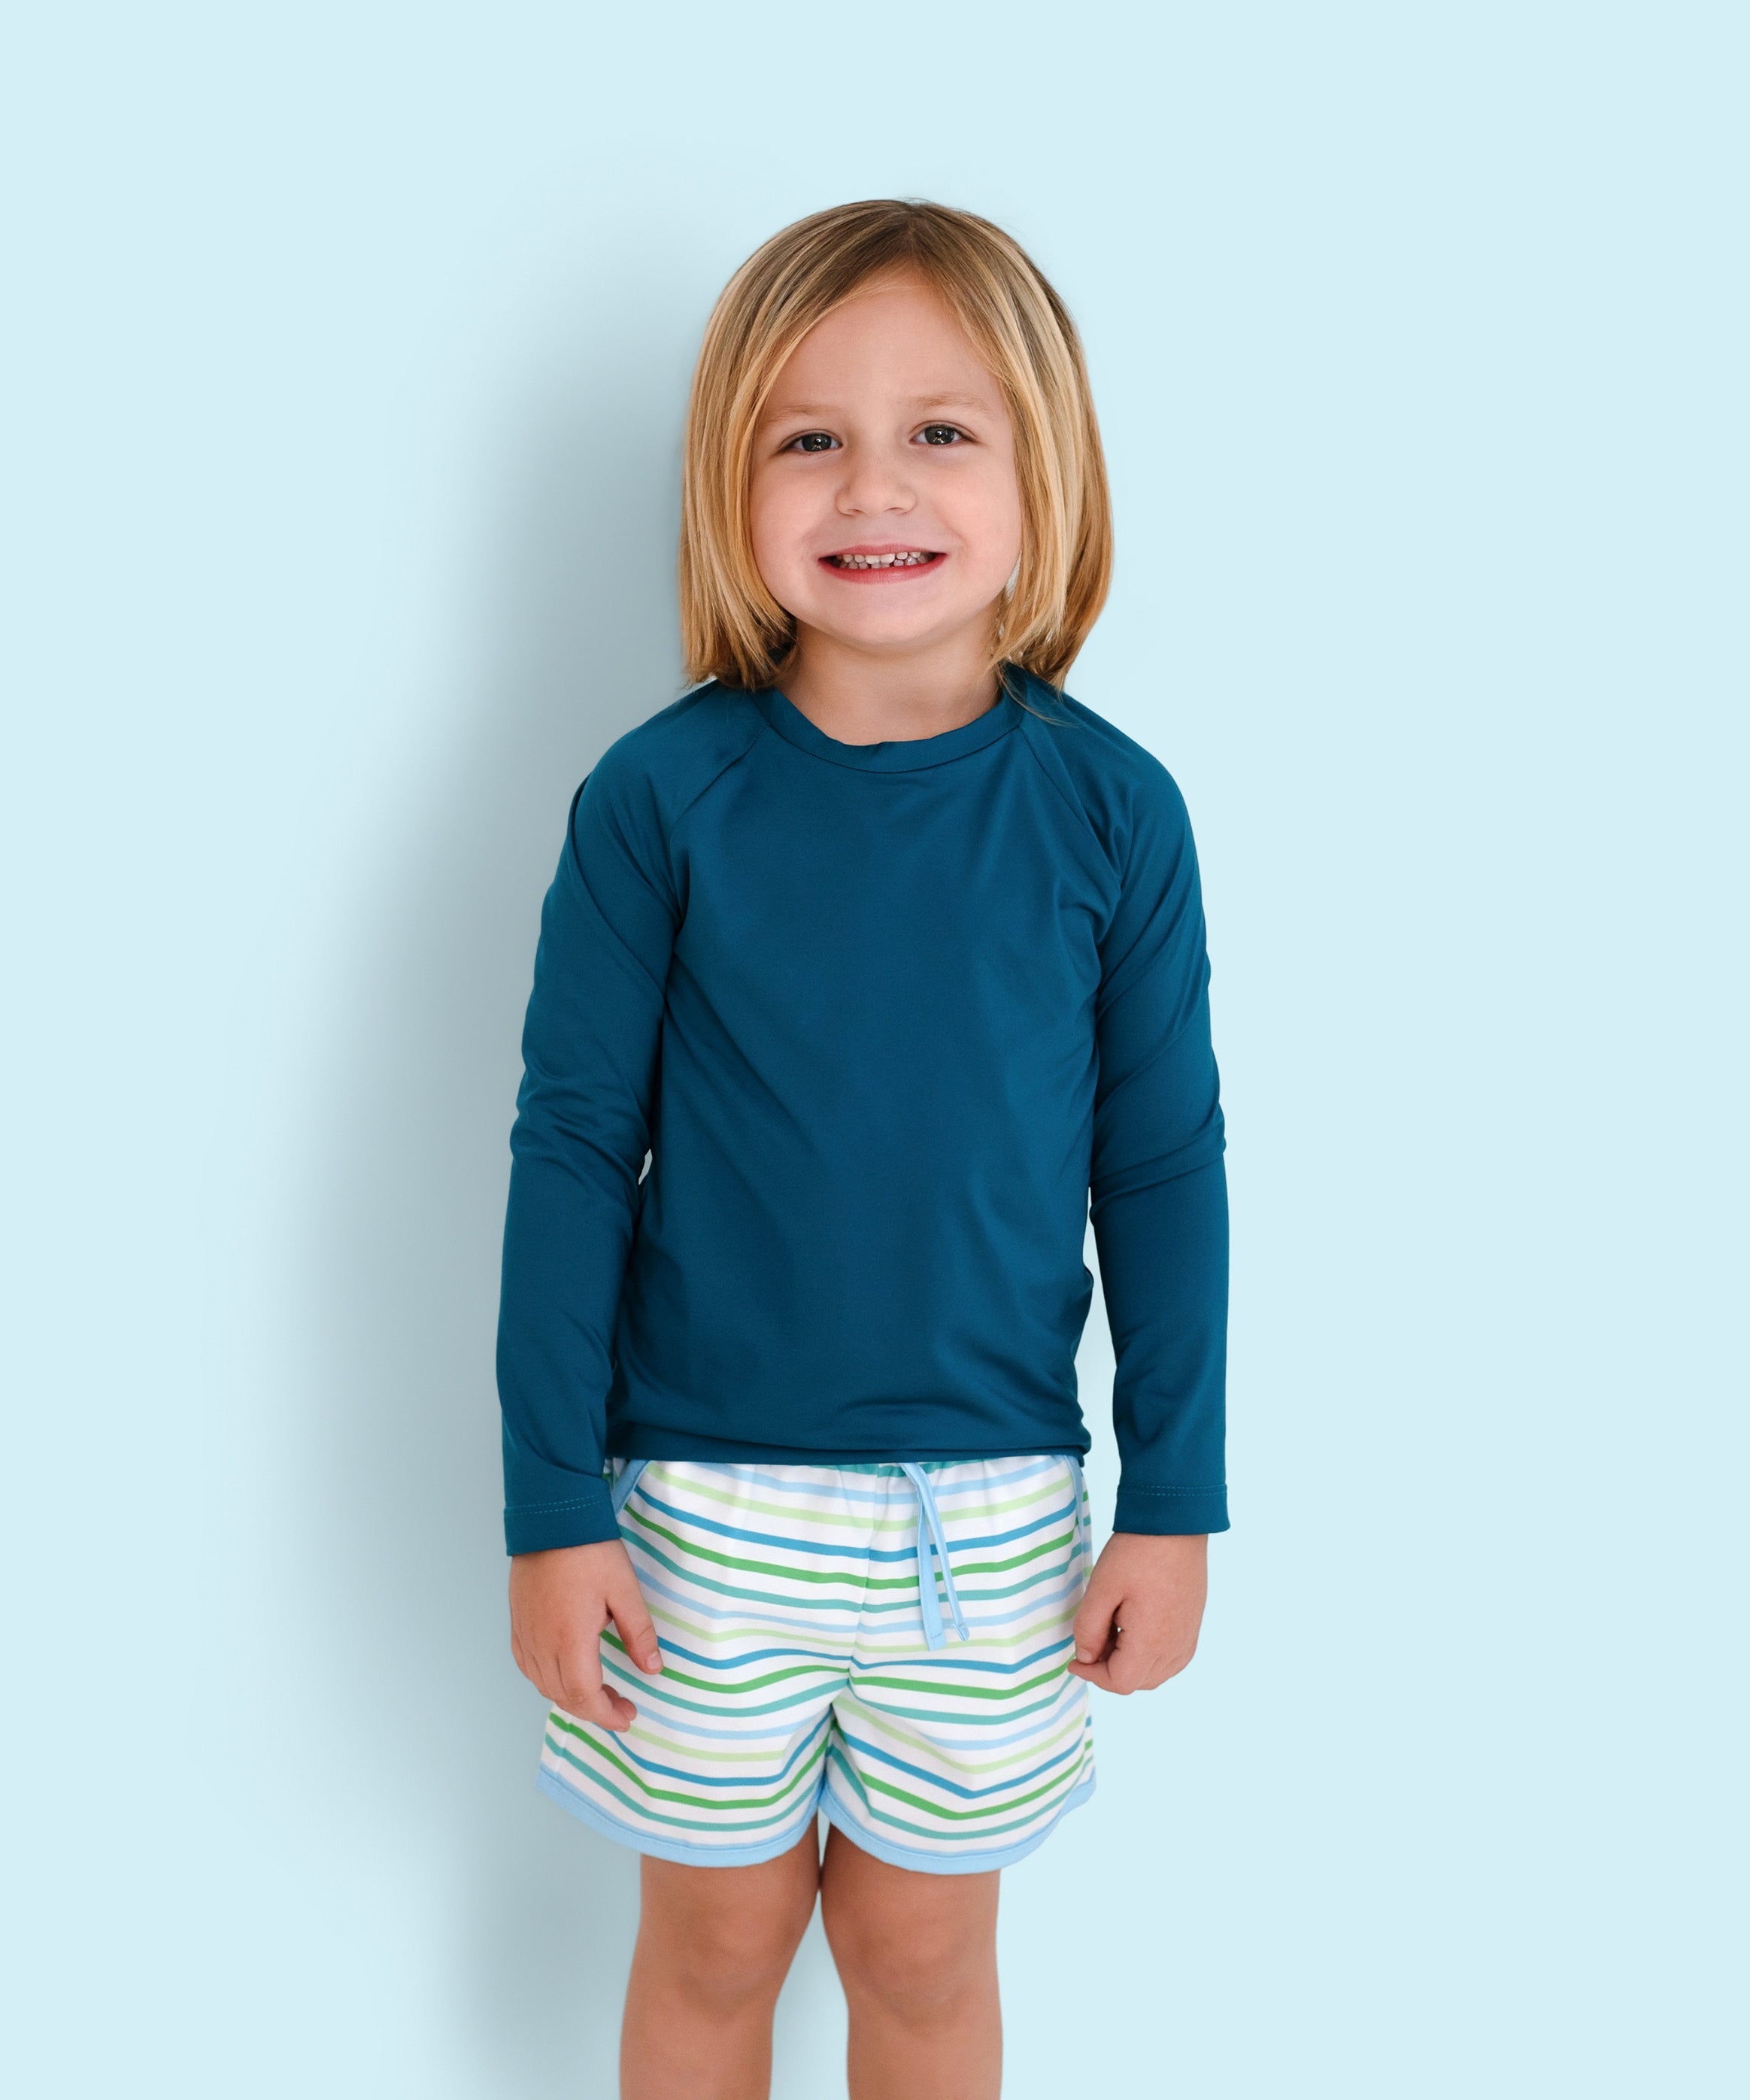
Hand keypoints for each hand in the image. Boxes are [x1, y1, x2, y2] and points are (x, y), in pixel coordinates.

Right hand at [509, 1539, 662, 1732]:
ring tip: (599, 1693)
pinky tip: (564, 1674)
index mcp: (570, 1638)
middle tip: (621, 1707)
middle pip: (563, 1696)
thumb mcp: (625, 1591)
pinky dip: (547, 1680)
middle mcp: (542, 1643)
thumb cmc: (590, 1551)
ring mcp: (526, 1634)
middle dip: (593, 1710)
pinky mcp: (517, 1623)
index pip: (584, 1695)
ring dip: (570, 1698)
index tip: (626, 1717)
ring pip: (543, 1684)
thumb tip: (652, 1669)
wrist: (551, 1518)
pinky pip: (528, 1666)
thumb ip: (639, 1634)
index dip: (605, 1714)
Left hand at [1066, 1532, 1206, 1693]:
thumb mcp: (1101, 1588)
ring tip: (1112, 1631)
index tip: (1075, 1659)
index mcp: (1152, 1641)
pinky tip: (1134, 1632)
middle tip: (1092, 1638)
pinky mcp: (1193, 1626)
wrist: (1175, 1524)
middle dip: (1109, 1669)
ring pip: (1155, 1674)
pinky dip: (1150, 1657)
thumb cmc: (1137, 1552)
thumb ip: (1088, 1628)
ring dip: (1129, 1664)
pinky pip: (1171, 1659)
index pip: (1119, 1682)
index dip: (1092, 1675)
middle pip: (1137, 1681)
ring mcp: (1188, 1637)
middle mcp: (1175, 1647)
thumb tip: (1086, 1657)